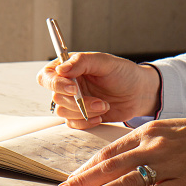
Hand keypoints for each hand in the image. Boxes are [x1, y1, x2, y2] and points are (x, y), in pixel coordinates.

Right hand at [36, 52, 160, 128]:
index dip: (56, 84)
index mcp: (69, 67)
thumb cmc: (124, 73)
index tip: (74, 88)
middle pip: (56, 97)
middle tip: (100, 101)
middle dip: (79, 102)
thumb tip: (60, 69)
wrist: (139, 93)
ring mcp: (73, 101)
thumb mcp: (105, 62)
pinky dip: (86, 122)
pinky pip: (72, 124)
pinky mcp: (81, 116)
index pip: (46, 77)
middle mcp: (67, 84)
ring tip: (105, 106)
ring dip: (85, 112)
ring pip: (63, 112)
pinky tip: (101, 116)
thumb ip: (82, 62)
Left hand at [53, 110, 185, 185]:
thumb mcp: (168, 132)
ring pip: (128, 180)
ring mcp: (170, 164)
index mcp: (148, 132)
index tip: (69, 180)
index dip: (86, 168)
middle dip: (83, 182)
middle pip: (111, 166)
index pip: (109, 152)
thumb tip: (117, 163)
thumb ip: (143, 146)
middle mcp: (155, 146)